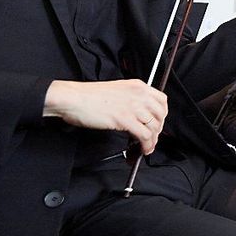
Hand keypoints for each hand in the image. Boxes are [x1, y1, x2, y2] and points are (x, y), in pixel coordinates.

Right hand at [43, 80, 167, 154]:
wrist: (73, 99)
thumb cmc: (88, 96)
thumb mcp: (117, 91)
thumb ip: (131, 99)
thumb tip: (139, 114)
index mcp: (138, 86)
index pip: (162, 100)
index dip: (162, 114)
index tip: (158, 123)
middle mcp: (138, 95)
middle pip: (160, 115)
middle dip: (158, 129)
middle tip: (152, 137)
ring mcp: (133, 107)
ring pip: (154, 127)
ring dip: (152, 140)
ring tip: (147, 147)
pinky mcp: (125, 119)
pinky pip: (144, 135)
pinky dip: (146, 145)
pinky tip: (142, 149)